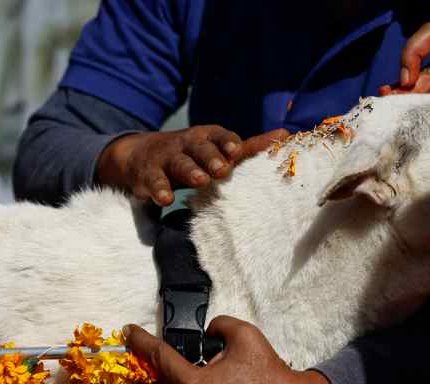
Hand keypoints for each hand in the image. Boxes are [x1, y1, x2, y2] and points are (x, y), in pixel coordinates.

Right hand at [96, 126, 289, 205]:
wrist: (142, 156)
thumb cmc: (192, 155)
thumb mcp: (217, 148)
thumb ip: (249, 146)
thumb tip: (287, 135)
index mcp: (206, 137)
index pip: (219, 136)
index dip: (227, 142)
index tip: (236, 150)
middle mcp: (186, 144)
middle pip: (200, 148)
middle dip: (211, 156)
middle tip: (222, 169)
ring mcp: (166, 158)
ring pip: (179, 163)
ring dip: (190, 171)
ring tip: (200, 181)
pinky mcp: (148, 176)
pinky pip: (154, 182)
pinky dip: (159, 190)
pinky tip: (165, 200)